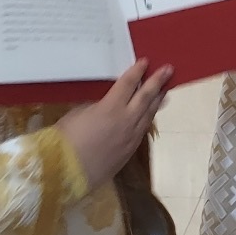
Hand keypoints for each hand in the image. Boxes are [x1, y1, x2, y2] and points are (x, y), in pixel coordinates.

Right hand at [55, 59, 171, 189]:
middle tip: (168, 70)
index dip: (137, 71)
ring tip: (165, 92)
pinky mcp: (129, 151)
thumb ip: (96, 105)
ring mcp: (130, 137)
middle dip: (157, 82)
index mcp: (111, 107)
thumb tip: (106, 104)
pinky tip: (150, 116)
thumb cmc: (66, 139)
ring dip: (157, 102)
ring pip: (148, 115)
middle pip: (146, 97)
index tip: (145, 61)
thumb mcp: (79, 113)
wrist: (67, 173)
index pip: (128, 84)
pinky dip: (148, 119)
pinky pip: (142, 130)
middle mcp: (126, 120)